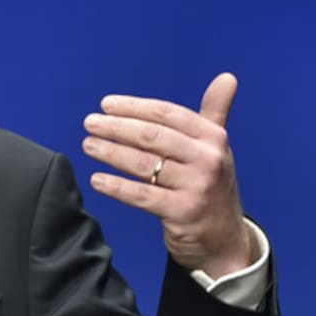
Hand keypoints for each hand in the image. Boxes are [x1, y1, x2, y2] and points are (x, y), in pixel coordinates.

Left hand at [82, 73, 255, 277]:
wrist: (225, 238)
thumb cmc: (211, 185)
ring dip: (111, 152)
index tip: (106, 104)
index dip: (134, 107)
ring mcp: (196, 187)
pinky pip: (142, 195)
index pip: (167, 114)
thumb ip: (214, 113)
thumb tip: (227, 77)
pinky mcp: (182, 212)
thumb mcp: (216, 149)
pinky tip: (96, 180)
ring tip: (88, 145)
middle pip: (153, 136)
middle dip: (117, 127)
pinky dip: (116, 186)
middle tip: (90, 123)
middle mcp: (208, 159)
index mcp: (213, 138)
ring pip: (144, 164)